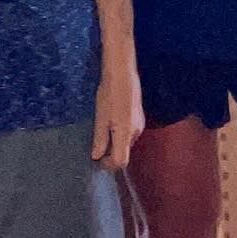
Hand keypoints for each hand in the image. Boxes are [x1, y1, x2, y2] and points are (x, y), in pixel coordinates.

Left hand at [91, 56, 142, 170]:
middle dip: (111, 153)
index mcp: (126, 134)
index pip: (121, 162)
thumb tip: (97, 157)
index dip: (109, 165)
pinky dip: (120, 133)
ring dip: (115, 142)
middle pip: (125, 152)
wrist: (122, 72)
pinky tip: (111, 120)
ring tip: (102, 131)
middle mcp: (136, 132)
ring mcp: (139, 123)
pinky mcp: (139, 116)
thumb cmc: (109, 94)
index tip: (97, 160)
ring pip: (127, 141)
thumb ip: (100, 140)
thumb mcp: (101, 118)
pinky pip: (129, 131)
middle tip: (96, 146)